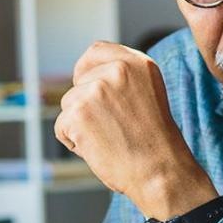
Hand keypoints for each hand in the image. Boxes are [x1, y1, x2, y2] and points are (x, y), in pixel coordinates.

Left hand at [55, 42, 217, 220]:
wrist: (160, 172)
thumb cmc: (155, 143)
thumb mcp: (147, 95)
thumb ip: (122, 81)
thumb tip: (89, 78)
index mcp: (138, 63)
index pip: (96, 51)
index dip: (86, 69)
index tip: (86, 83)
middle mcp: (117, 70)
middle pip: (78, 83)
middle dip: (85, 106)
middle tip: (112, 127)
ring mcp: (96, 90)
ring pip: (68, 106)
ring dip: (80, 125)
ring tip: (109, 139)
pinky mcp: (78, 112)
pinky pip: (62, 127)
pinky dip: (74, 142)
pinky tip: (99, 149)